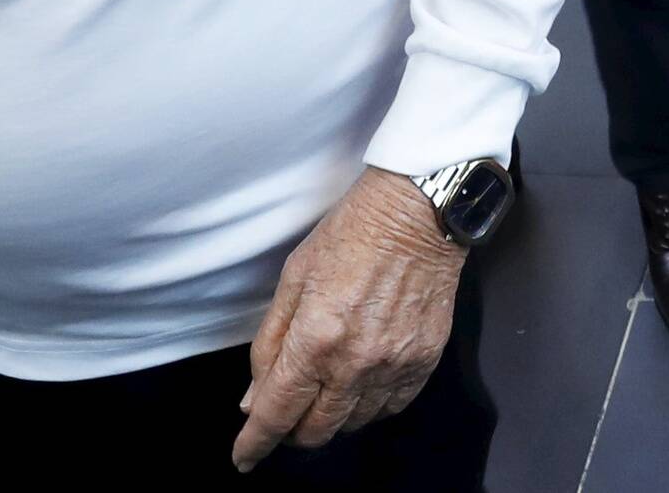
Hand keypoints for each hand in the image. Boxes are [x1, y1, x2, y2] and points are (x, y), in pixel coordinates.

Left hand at [235, 167, 462, 463]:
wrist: (419, 212)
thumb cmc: (353, 232)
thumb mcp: (294, 278)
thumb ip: (270, 342)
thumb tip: (254, 398)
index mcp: (315, 339)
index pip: (276, 413)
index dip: (254, 443)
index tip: (244, 457)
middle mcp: (355, 362)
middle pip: (315, 431)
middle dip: (291, 431)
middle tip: (286, 413)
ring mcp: (394, 365)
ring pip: (353, 424)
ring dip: (330, 417)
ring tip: (325, 390)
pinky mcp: (423, 361)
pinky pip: (391, 407)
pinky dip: (369, 407)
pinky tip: (360, 385)